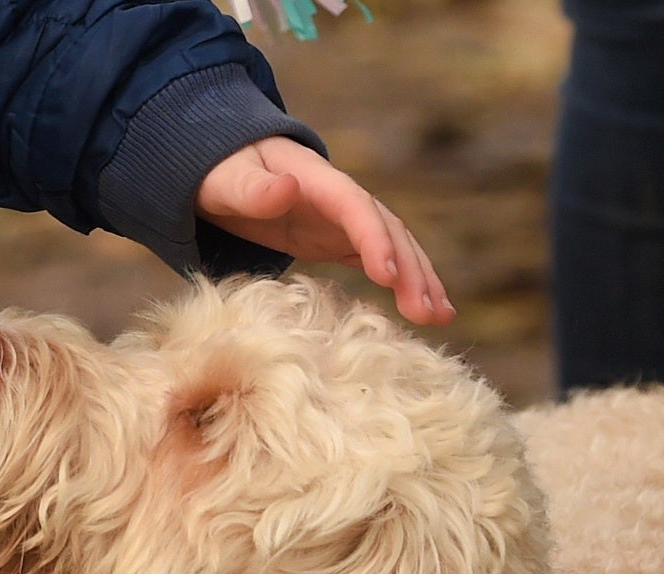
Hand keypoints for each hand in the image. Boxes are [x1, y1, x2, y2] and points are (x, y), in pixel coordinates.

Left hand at [197, 137, 452, 325]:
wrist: (224, 164)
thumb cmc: (221, 171)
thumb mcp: (227, 178)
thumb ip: (253, 189)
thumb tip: (287, 189)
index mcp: (316, 180)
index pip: (354, 207)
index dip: (373, 238)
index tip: (386, 275)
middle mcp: (341, 198)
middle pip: (386, 229)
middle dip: (409, 269)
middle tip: (426, 312)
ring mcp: (344, 219)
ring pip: (393, 246)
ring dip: (419, 280)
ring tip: (442, 317)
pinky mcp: (340, 239)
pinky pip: (380, 260)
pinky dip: (404, 284)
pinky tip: (427, 311)